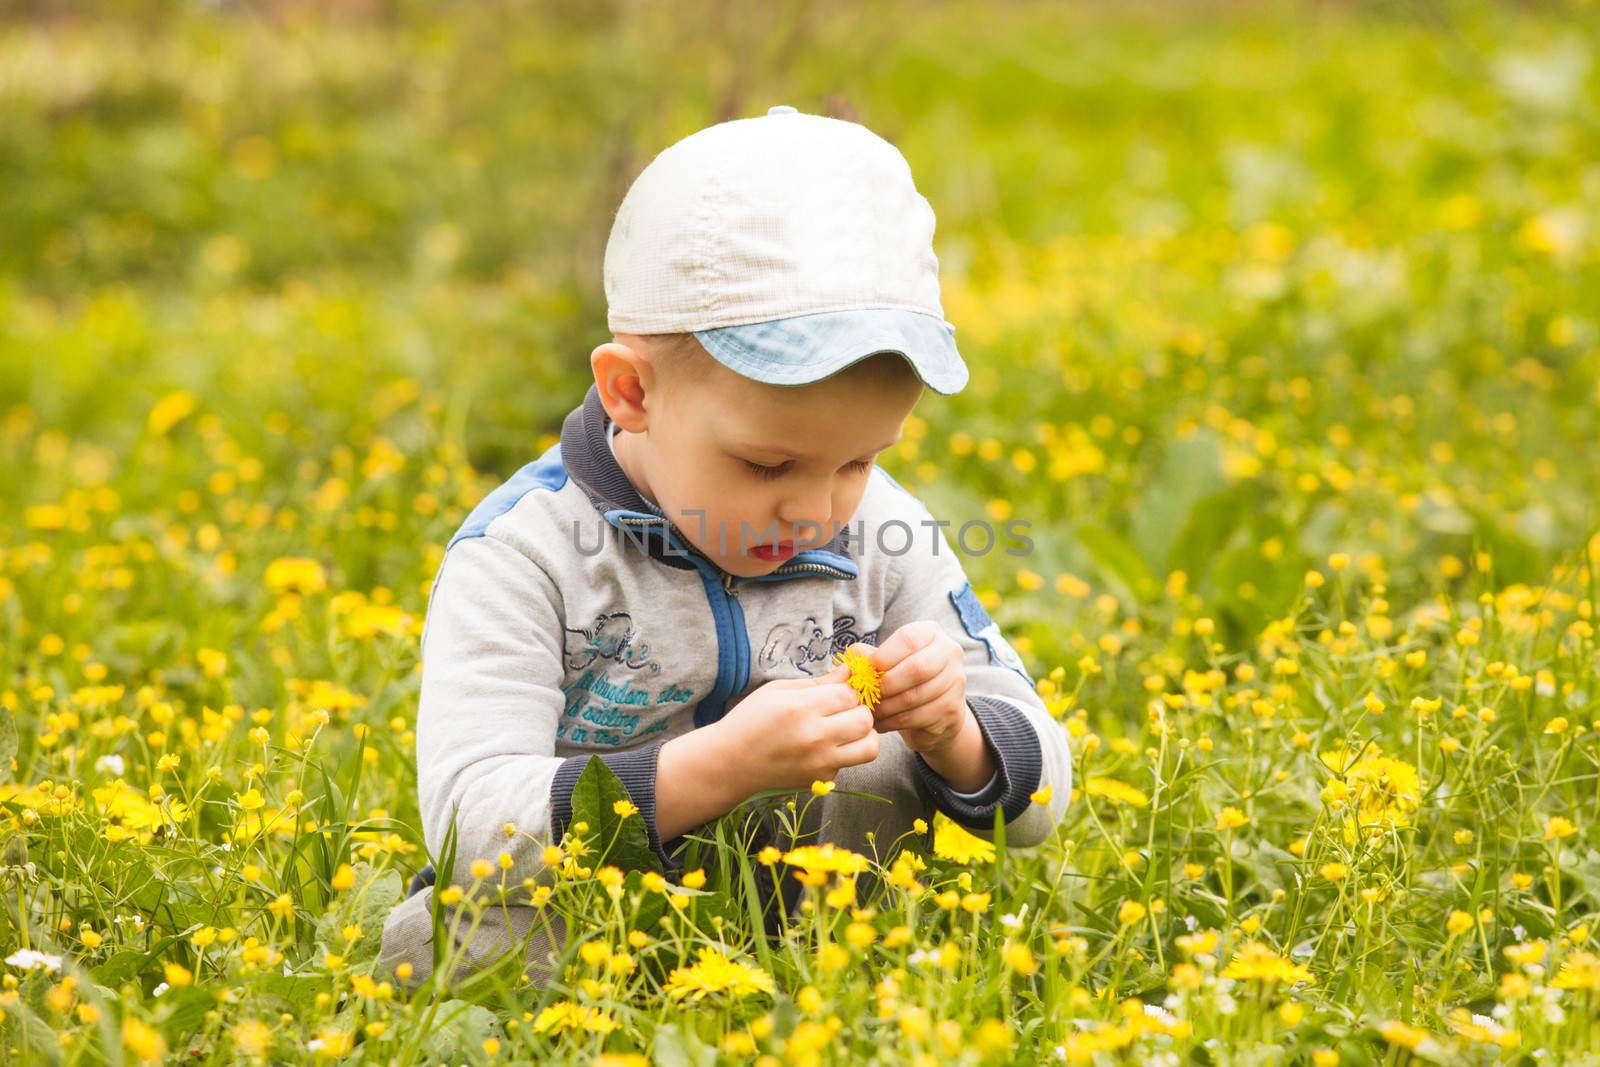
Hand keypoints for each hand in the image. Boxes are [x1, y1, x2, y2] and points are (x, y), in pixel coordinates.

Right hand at [714, 664, 878, 793]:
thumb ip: (818, 682)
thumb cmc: (750, 720)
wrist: (730, 763)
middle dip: (859, 710)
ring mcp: (820, 763)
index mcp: (802, 708)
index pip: (849, 694)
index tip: (835, 693)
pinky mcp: (821, 780)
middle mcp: (815, 737)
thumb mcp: (778, 690)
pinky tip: (822, 748)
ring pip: (869, 747)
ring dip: (863, 735)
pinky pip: (849, 763)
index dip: (847, 690)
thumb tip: (849, 671)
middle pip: (865, 719)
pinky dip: (843, 754)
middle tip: (843, 710)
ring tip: (846, 729)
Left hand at [856, 621, 971, 756]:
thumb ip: (868, 655)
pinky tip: (880, 723)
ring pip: (914, 696)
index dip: (883, 656)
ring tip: (869, 711)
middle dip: (885, 685)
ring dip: (885, 706)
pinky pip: (916, 716)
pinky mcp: (952, 709)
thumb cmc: (903, 679)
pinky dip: (892, 721)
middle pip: (916, 668)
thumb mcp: (886, 662)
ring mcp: (955, 681)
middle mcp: (950, 652)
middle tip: (866, 695)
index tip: (866, 671)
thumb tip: (854, 656)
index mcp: (931, 632)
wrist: (934, 713)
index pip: (908, 639)